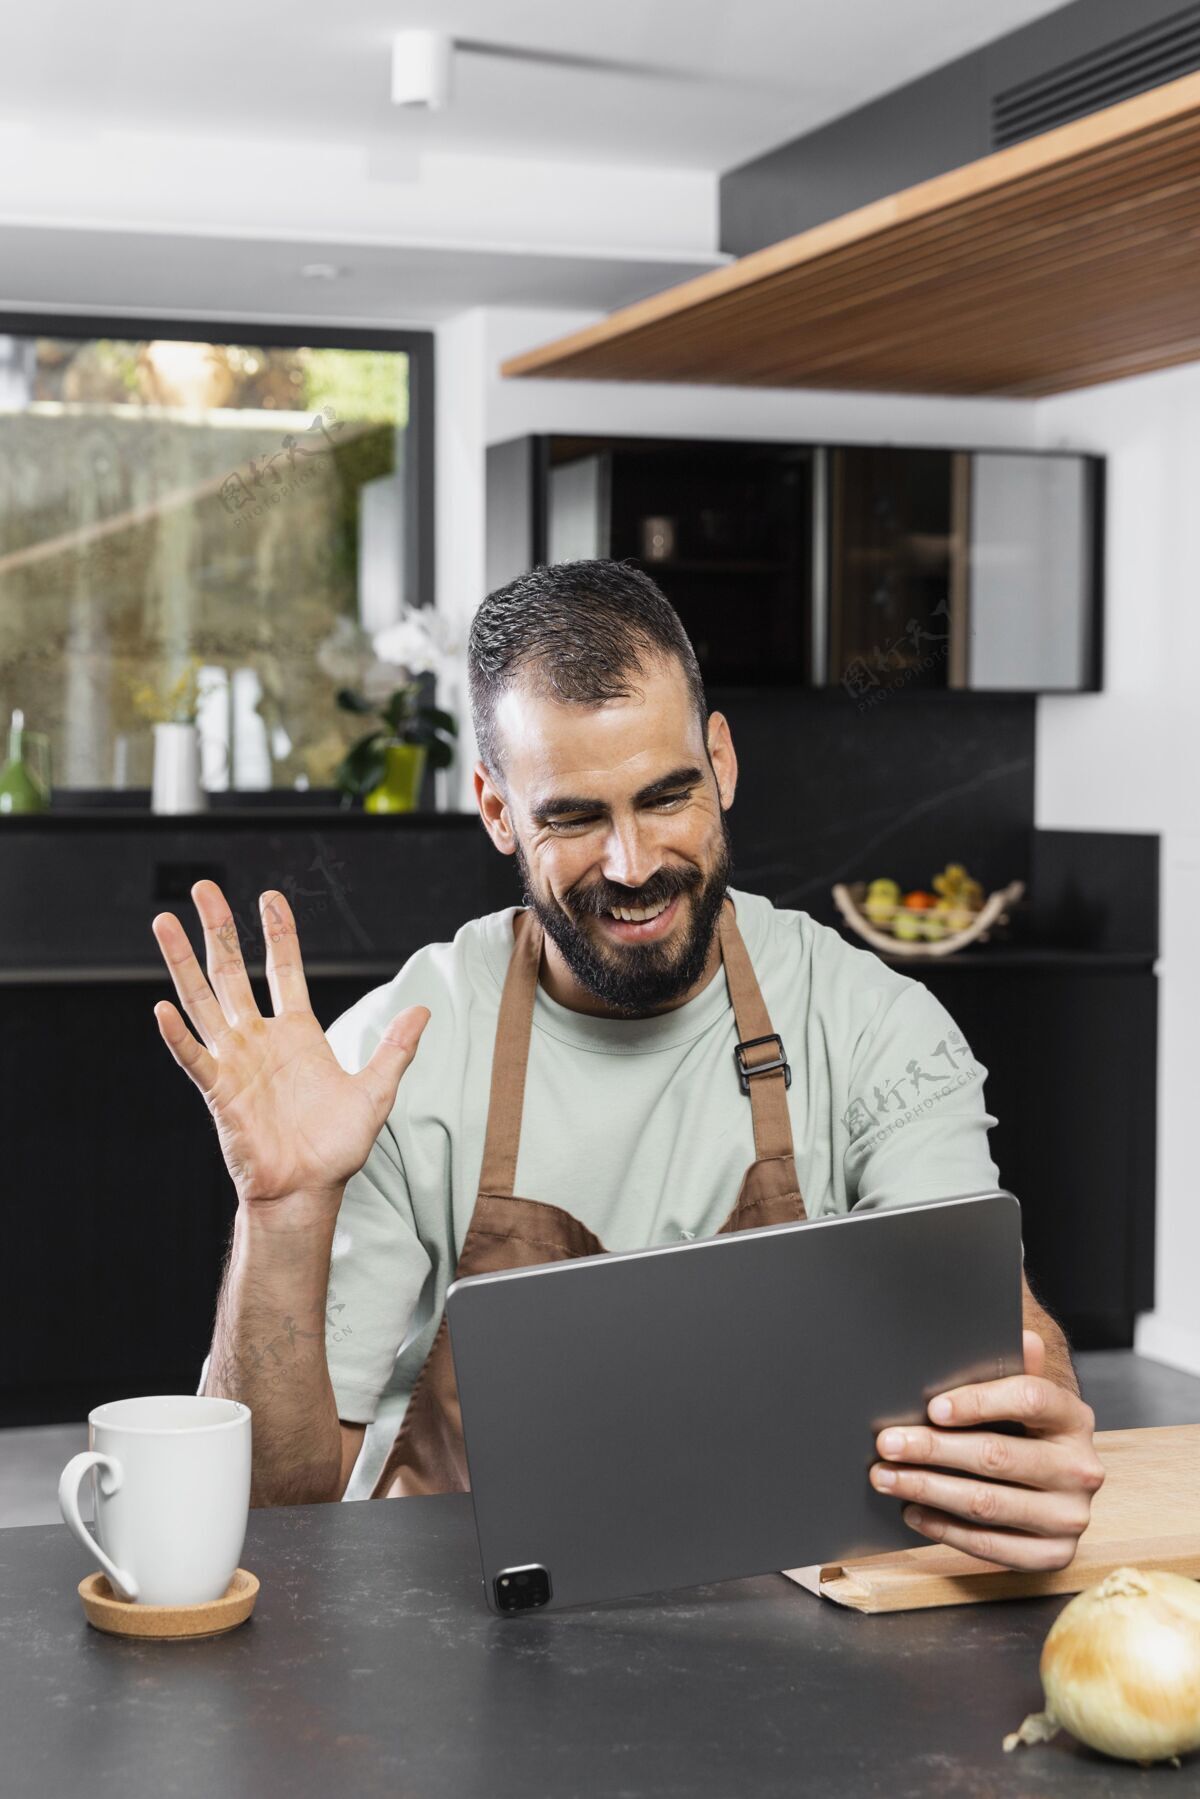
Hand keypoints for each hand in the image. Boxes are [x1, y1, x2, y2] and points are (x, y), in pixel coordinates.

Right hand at [151, 880, 428, 1211]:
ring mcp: (235, 1062)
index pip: (284, 969)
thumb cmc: (337, 1148)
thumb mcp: (376, 1092)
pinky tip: (161, 1009)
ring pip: (203, 1001)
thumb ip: (396, 1049)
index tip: (269, 897)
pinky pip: (193, 1057)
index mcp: (298, 1033)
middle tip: (202, 888)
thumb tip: (424, 1011)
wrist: (307, 1191)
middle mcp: (260, 1039)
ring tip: (163, 923)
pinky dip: (177, 1035)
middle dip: (218, 929)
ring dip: (182, 962)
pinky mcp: (219, 1091)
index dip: (277, 933)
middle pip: (232, 971)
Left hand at [868, 1331, 1105, 1570]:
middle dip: (932, 1449)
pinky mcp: (1055, 1555)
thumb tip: (1022, 1337)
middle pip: (997, 1455)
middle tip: (887, 1444)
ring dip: (927, 1489)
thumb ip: (1016, 1367)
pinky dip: (945, 1529)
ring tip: (885, 1477)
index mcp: (1073, 1417)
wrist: (1056, 1481)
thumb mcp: (1022, 1393)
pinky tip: (913, 1511)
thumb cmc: (1024, 1428)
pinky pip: (991, 1546)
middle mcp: (1081, 1468)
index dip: (978, 1402)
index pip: (1029, 1399)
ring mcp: (1071, 1516)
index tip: (932, 1408)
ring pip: (987, 1503)